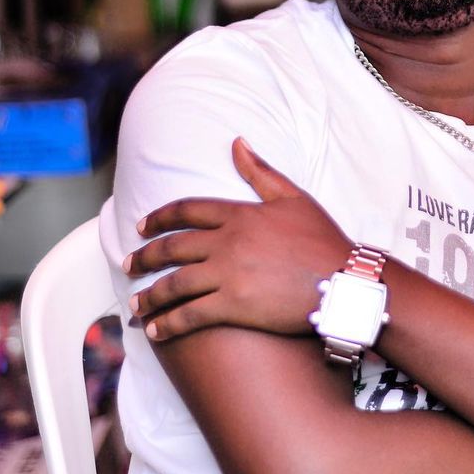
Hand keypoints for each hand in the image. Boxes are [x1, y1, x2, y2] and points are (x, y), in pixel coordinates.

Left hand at [123, 137, 350, 340]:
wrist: (345, 280)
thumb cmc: (323, 240)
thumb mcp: (293, 197)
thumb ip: (260, 171)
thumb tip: (236, 142)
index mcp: (240, 214)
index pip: (187, 211)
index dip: (160, 218)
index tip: (142, 227)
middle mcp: (227, 242)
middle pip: (172, 247)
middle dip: (145, 257)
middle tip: (128, 265)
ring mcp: (227, 274)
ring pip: (174, 284)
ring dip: (150, 295)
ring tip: (136, 305)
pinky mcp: (233, 305)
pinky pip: (189, 315)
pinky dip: (167, 324)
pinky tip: (154, 331)